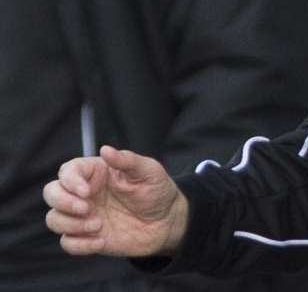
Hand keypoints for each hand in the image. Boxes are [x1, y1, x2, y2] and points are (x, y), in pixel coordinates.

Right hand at [43, 145, 188, 257]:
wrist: (167, 221)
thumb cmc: (157, 190)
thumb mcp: (149, 171)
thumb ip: (128, 160)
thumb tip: (105, 150)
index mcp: (96, 172)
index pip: (68, 171)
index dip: (70, 181)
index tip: (87, 192)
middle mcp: (85, 193)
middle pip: (51, 193)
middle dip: (62, 202)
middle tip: (86, 208)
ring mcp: (83, 216)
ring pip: (54, 219)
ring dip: (70, 224)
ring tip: (98, 225)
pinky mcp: (86, 237)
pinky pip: (67, 243)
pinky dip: (79, 244)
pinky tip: (101, 240)